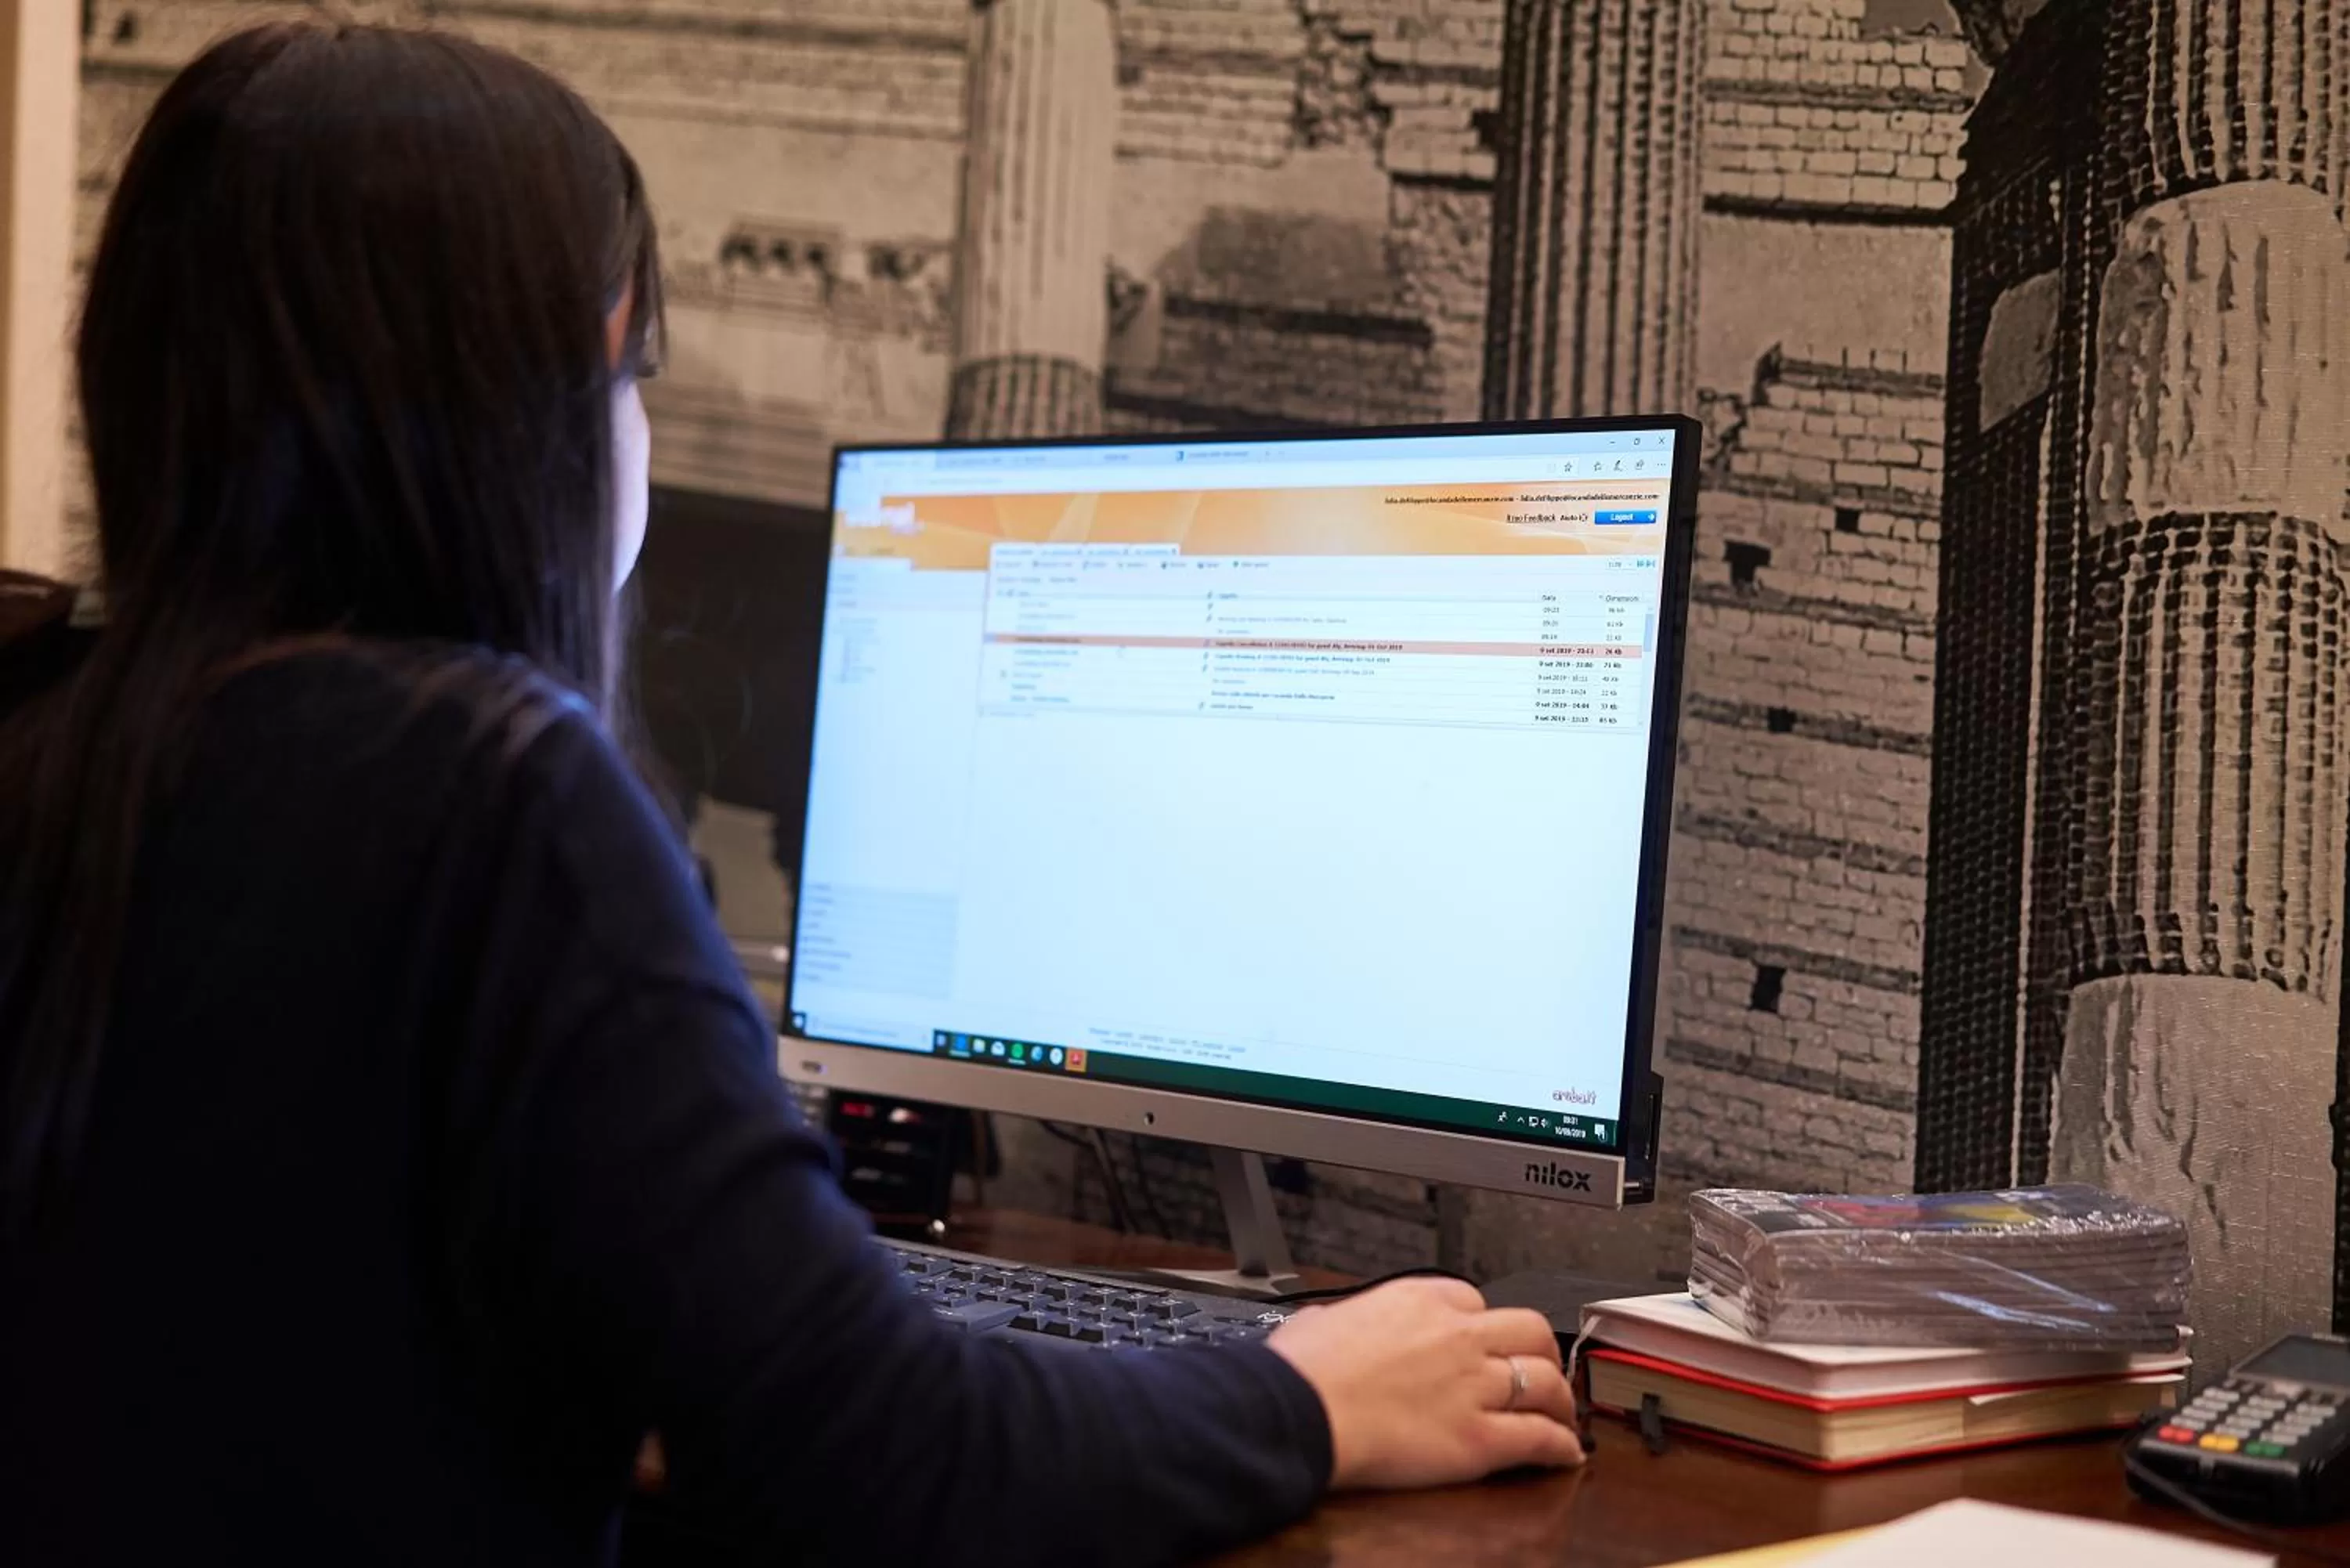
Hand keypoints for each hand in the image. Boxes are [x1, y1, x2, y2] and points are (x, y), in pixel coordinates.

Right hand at [1266, 1276, 1583, 1489]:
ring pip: (1546, 1381)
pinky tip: (1566, 1454)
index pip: (1474, 1299)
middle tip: (1541, 1367)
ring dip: (1561, 1399)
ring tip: (1563, 1414)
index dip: (1482, 1323)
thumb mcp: (1318, 1320)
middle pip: (1530, 1329)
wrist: (1298, 1411)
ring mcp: (1475, 1386)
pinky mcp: (1479, 1438)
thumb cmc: (1301, 1370)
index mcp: (1419, 1299)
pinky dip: (1560, 1447)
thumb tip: (1326, 1326)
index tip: (1482, 1340)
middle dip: (1542, 1349)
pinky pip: (1539, 1438)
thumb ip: (1340, 1319)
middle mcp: (1458, 1336)